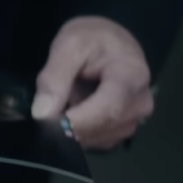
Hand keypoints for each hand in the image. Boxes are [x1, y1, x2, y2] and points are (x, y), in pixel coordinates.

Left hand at [31, 16, 154, 149]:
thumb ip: (54, 77)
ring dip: (70, 130)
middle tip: (43, 113)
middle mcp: (140, 103)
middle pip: (101, 127)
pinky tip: (68, 115)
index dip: (76, 121)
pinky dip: (75, 133)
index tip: (47, 122)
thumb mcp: (69, 45)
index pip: (108, 109)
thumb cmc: (92, 40)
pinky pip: (94, 142)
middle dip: (67, 126)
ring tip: (59, 106)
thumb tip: (42, 114)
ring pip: (95, 139)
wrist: (110, 42)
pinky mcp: (121, 131)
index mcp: (132, 77)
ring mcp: (133, 120)